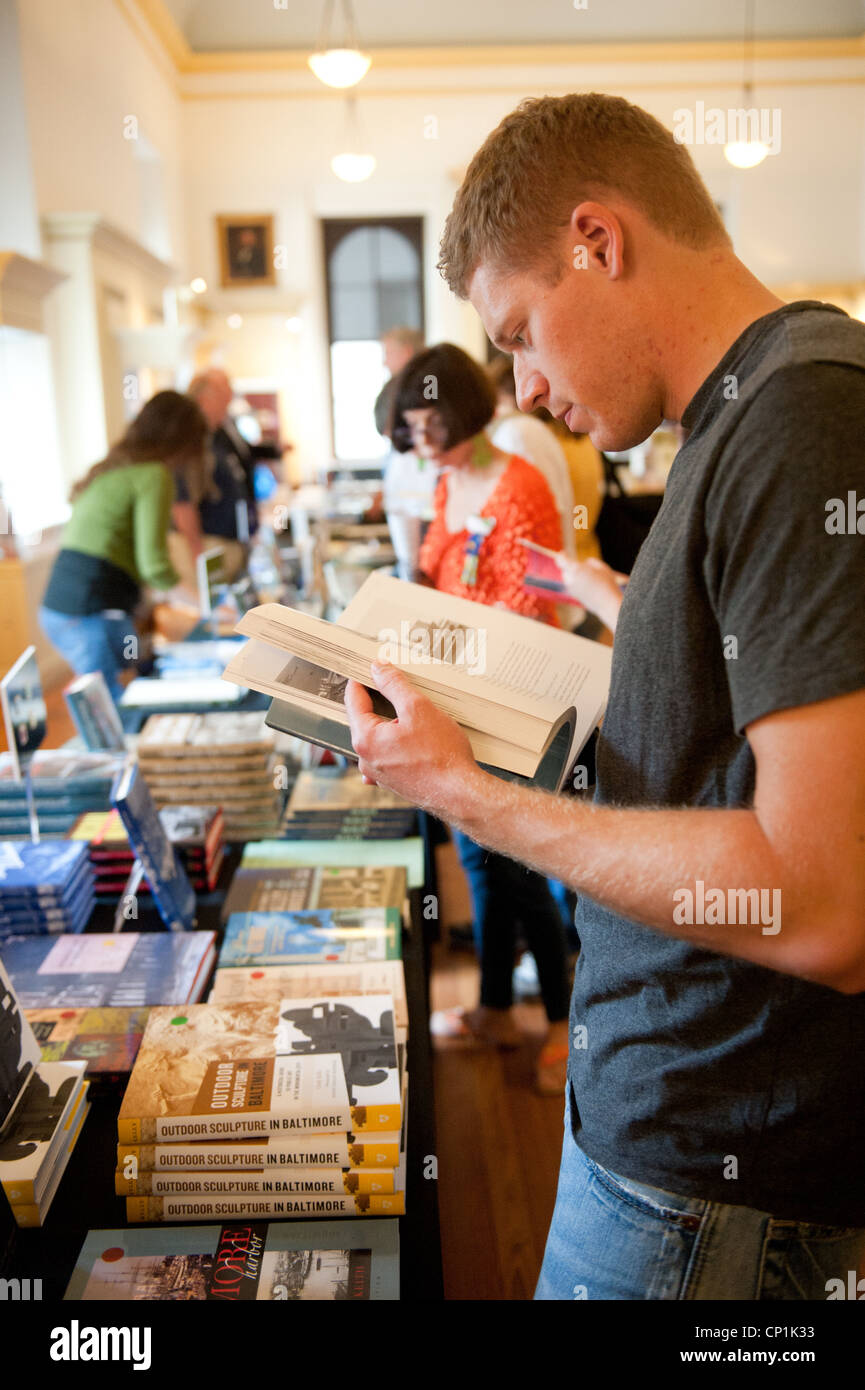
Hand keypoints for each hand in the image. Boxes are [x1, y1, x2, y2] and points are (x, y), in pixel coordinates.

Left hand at [344, 661, 483, 814]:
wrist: (459, 793)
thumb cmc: (442, 757)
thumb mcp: (419, 708)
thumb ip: (394, 685)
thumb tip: (378, 670)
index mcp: (365, 739)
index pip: (354, 700)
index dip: (362, 680)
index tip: (371, 669)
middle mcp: (366, 759)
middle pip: (365, 719)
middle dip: (379, 702)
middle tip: (397, 688)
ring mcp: (378, 773)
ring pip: (378, 738)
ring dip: (392, 724)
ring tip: (416, 717)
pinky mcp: (393, 782)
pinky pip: (389, 755)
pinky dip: (398, 744)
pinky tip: (415, 740)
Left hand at [557, 557, 625, 631]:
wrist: (608, 604)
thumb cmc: (607, 583)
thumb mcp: (602, 567)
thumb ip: (590, 563)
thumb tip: (585, 564)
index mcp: (576, 569)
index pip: (561, 560)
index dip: (561, 556)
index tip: (563, 553)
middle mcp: (571, 579)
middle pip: (565, 570)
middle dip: (571, 568)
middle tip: (584, 569)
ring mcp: (571, 589)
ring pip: (569, 579)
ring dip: (575, 576)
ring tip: (591, 579)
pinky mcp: (574, 596)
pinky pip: (573, 587)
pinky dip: (579, 585)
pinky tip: (590, 587)